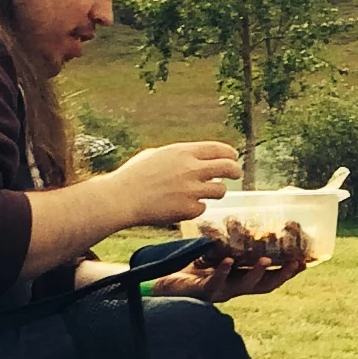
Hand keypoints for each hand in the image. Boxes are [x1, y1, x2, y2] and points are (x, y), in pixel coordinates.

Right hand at [116, 138, 241, 224]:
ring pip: (221, 190)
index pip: (219, 149)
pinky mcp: (189, 209)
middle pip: (228, 168)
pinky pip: (202, 207)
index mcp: (183, 152)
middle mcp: (191, 169)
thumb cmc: (133, 175)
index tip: (233, 158)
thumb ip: (178, 156)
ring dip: (216, 191)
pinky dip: (196, 207)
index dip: (230, 154)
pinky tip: (181, 205)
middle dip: (235, 171)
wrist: (122, 198)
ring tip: (204, 192)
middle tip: (235, 174)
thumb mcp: (156, 155)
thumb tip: (194, 157)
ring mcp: (192, 190)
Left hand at [153, 226, 308, 300]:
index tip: (306, 259)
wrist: (161, 281)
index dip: (288, 270)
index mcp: (240, 277)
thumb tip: (235, 214)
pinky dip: (223, 271)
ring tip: (266, 260)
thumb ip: (224, 238)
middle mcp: (234, 287)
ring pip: (244, 287)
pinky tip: (228, 260)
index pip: (270, 276)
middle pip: (265, 285)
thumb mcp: (211, 250)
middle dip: (283, 275)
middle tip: (297, 263)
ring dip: (256, 273)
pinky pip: (215, 283)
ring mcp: (220, 292)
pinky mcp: (202, 292)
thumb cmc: (187, 265)